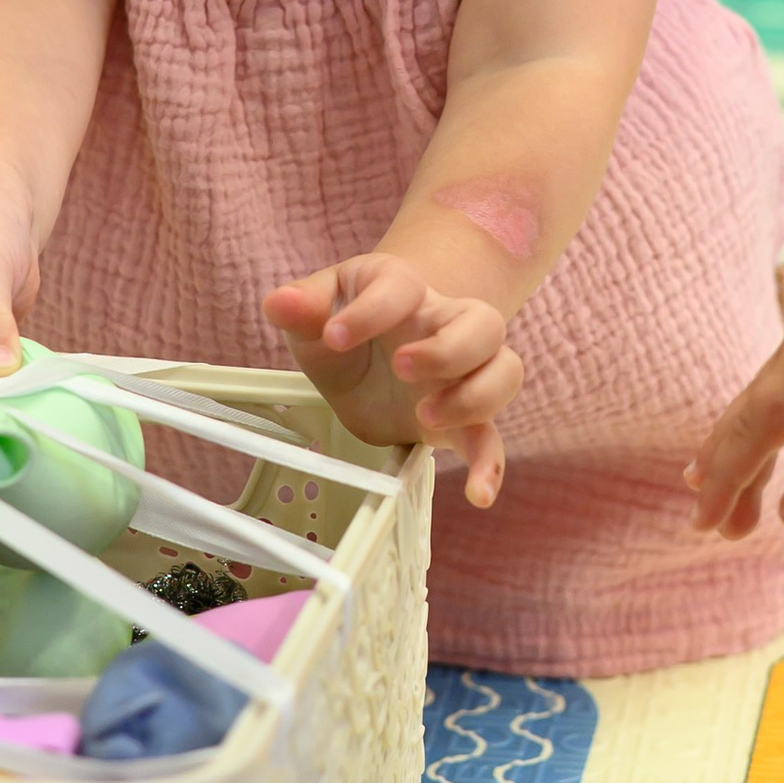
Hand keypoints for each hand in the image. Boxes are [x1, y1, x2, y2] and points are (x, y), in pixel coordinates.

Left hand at [263, 251, 519, 504]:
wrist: (363, 358)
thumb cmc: (340, 324)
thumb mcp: (313, 314)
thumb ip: (302, 308)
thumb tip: (279, 303)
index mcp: (402, 289)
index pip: (401, 288)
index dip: (369, 312)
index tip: (333, 337)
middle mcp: (445, 323)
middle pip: (483, 323)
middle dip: (446, 348)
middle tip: (399, 368)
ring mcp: (463, 371)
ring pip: (504, 372)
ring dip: (474, 397)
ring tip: (426, 418)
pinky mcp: (464, 418)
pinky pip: (492, 436)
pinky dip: (490, 464)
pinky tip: (478, 494)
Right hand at [688, 285, 783, 540]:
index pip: (750, 430)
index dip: (725, 480)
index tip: (705, 524)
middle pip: (751, 411)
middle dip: (728, 468)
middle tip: (710, 522)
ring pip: (774, 395)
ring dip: (752, 445)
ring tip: (729, 486)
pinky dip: (780, 418)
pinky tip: (779, 434)